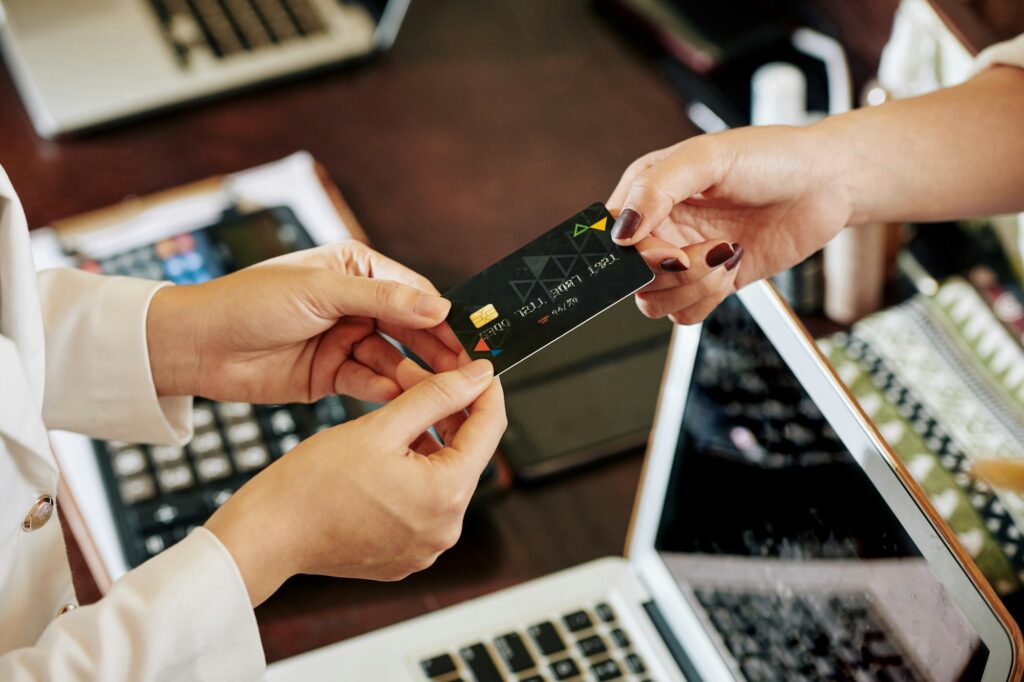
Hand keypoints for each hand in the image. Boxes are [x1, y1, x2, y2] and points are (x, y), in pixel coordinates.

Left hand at [147, 241, 468, 402]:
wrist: (197, 346)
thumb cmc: (248, 302)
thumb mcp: (320, 291)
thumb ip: (382, 299)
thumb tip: (438, 305)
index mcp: (356, 269)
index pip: (414, 292)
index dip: (443, 316)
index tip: (470, 338)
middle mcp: (356, 304)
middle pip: (411, 329)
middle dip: (437, 351)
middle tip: (466, 374)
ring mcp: (344, 340)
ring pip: (394, 360)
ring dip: (415, 377)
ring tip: (439, 395)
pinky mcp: (332, 374)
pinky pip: (370, 383)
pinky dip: (387, 392)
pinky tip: (404, 401)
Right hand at [205, 358, 505, 605]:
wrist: (268, 534)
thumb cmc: (311, 485)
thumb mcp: (380, 426)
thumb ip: (435, 396)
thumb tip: (476, 375)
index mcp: (446, 496)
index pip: (490, 429)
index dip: (486, 390)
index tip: (478, 368)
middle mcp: (445, 529)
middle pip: (467, 455)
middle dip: (451, 416)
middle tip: (428, 382)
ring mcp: (426, 548)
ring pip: (444, 479)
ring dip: (430, 445)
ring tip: (399, 418)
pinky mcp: (406, 555)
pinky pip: (425, 506)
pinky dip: (415, 477)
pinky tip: (390, 455)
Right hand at [607, 125, 852, 323]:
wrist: (827, 183)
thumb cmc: (772, 157)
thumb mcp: (708, 157)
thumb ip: (656, 188)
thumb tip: (620, 230)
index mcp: (646, 192)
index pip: (612, 237)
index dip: (634, 254)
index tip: (670, 251)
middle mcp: (659, 227)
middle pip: (631, 277)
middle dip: (673, 271)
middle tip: (713, 248)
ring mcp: (683, 258)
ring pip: (654, 301)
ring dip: (694, 286)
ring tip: (726, 253)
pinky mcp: (709, 282)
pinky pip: (684, 314)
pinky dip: (708, 299)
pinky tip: (732, 265)